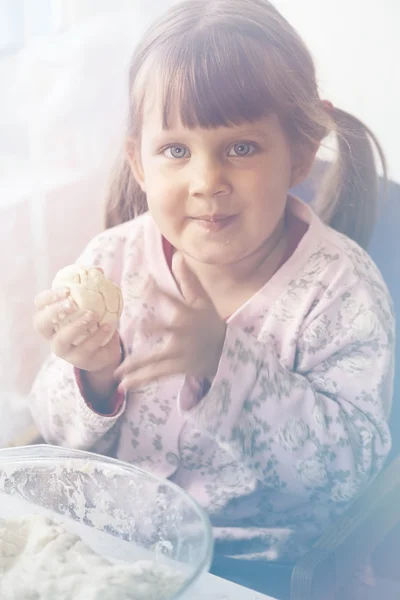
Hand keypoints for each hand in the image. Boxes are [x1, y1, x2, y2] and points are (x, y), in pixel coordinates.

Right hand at [33, 288, 121, 374]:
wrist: (105, 350)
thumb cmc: (94, 321)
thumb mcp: (93, 303)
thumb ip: (92, 287)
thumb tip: (98, 269)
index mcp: (50, 317)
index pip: (39, 305)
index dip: (49, 297)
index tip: (67, 290)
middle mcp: (51, 334)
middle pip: (41, 324)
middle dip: (54, 312)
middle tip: (72, 303)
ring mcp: (63, 350)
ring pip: (60, 340)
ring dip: (75, 326)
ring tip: (92, 314)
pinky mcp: (78, 360)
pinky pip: (85, 349)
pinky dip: (97, 336)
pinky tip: (108, 326)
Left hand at [115, 253, 226, 390]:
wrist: (228, 351)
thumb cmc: (211, 322)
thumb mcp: (202, 301)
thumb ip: (188, 280)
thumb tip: (178, 256)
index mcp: (188, 313)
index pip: (171, 298)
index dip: (157, 290)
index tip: (143, 283)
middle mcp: (184, 333)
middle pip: (162, 329)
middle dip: (147, 328)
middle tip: (132, 328)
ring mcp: (181, 352)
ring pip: (155, 358)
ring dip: (135, 365)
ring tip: (117, 371)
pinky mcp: (179, 367)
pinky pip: (157, 374)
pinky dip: (140, 379)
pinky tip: (123, 384)